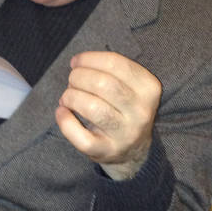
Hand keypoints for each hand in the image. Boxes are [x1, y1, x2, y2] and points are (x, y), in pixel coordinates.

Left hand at [55, 51, 161, 178]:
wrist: (135, 151)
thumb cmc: (123, 108)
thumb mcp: (130, 86)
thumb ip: (111, 70)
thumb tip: (78, 63)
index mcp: (149, 89)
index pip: (115, 63)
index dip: (89, 59)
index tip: (76, 62)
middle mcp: (140, 112)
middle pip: (102, 84)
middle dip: (79, 77)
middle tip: (72, 80)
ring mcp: (125, 134)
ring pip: (92, 108)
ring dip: (71, 96)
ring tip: (67, 97)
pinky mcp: (107, 151)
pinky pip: (81, 137)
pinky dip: (65, 122)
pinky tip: (62, 112)